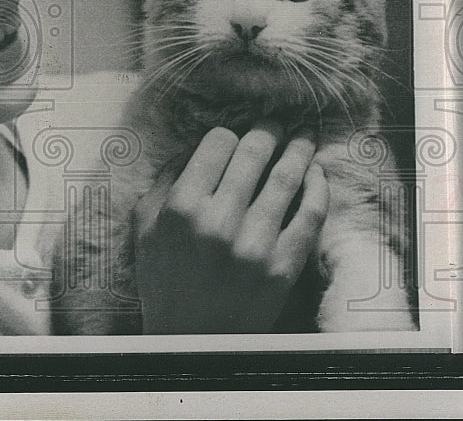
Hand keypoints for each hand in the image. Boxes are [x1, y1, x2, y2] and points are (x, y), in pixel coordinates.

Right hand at [133, 122, 327, 333]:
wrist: (192, 342)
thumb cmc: (164, 281)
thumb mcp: (145, 228)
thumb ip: (165, 181)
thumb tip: (196, 147)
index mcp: (182, 207)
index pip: (217, 144)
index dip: (228, 134)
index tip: (234, 137)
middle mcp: (219, 221)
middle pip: (254, 152)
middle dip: (268, 129)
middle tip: (276, 121)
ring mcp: (256, 244)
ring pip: (287, 177)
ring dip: (299, 148)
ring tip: (304, 135)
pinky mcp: (284, 266)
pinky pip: (310, 214)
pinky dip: (317, 187)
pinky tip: (316, 174)